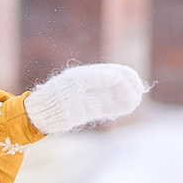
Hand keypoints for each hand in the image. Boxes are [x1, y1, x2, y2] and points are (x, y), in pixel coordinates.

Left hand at [24, 63, 143, 133]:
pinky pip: (110, 107)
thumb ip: (96, 78)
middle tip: (138, 93)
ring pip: (116, 96)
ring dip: (127, 97)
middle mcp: (93, 85)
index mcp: (90, 74)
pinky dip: (120, 106)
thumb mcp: (76, 82)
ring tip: (136, 100)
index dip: (127, 76)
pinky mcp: (91, 110)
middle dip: (129, 87)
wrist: (45, 111)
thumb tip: (117, 76)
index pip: (115, 71)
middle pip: (118, 83)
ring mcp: (93, 97)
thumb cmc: (58, 93)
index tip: (136, 84)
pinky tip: (129, 106)